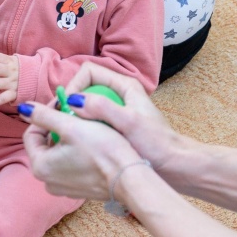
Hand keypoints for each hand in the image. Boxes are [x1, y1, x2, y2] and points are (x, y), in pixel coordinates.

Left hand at [21, 101, 147, 202]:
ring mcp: (63, 188)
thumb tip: (23, 108)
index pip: (31, 133)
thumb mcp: (70, 126)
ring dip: (67, 139)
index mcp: (40, 166)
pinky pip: (70, 166)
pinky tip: (92, 145)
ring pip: (58, 155)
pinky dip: (76, 153)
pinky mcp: (78, 190)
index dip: (45, 115)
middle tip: (75, 114)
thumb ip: (44, 115)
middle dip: (57, 127)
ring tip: (84, 128)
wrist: (130, 178)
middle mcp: (47, 181)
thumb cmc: (102, 150)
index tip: (63, 104)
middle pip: (44, 145)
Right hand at [62, 62, 182, 170]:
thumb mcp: (129, 123)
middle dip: (71, 102)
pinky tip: (80, 140)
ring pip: (85, 105)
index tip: (67, 106)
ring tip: (68, 131)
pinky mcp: (113, 124)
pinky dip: (82, 126)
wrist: (173, 165)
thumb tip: (73, 100)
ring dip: (75, 115)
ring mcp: (115, 109)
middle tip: (63, 121)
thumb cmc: (156, 143)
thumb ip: (103, 108)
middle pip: (84, 87)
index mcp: (124, 85)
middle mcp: (118, 93)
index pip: (88, 71)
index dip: (75, 85)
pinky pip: (90, 119)